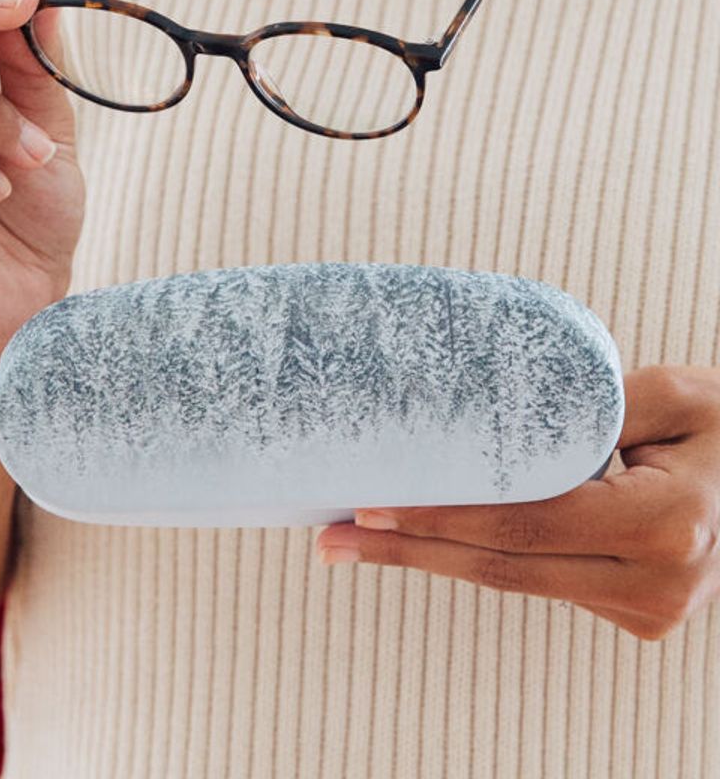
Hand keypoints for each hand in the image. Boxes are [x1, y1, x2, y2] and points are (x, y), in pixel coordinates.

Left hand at [314, 365, 719, 639]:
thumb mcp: (675, 393)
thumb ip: (593, 400)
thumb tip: (484, 409)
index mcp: (665, 526)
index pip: (521, 524)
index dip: (439, 516)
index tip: (368, 505)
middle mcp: (658, 582)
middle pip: (503, 566)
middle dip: (410, 550)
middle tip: (329, 540)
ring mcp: (648, 608)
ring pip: (514, 580)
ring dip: (431, 557)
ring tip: (353, 543)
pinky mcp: (635, 611)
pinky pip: (538, 577)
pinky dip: (478, 556)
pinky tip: (423, 539)